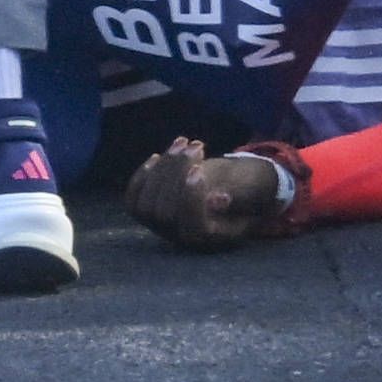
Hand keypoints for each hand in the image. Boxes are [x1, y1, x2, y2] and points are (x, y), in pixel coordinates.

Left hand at [122, 136, 297, 250]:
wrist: (225, 196)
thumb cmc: (240, 193)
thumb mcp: (249, 195)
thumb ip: (238, 196)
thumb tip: (218, 200)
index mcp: (209, 239)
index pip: (190, 226)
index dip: (190, 198)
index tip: (199, 170)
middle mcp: (182, 238)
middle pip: (164, 212)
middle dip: (176, 175)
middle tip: (198, 147)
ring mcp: (161, 227)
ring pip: (146, 204)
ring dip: (163, 168)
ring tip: (183, 143)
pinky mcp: (148, 212)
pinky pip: (133, 200)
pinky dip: (142, 175)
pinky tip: (157, 156)